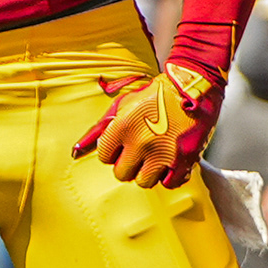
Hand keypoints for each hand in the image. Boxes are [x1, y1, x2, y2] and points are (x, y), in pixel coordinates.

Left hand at [75, 62, 223, 188]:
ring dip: (148, 172)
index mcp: (122, 127)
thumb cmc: (155, 94)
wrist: (192, 84)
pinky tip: (169, 162)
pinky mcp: (184, 159)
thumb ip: (99, 128)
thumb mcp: (123, 105)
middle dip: (128, 164)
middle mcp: (140, 142)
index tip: (123, 144)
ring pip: (144, 181)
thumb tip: (76, 151)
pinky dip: (169, 176)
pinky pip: (169, 183)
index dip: (113, 151)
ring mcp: (162, 152)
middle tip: (139, 152)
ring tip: (155, 156)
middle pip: (122, 173)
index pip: (105, 157)